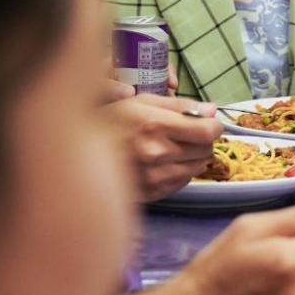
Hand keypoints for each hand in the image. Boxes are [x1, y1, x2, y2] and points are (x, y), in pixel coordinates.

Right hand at [106, 93, 222, 201]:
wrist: (82, 154)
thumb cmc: (113, 122)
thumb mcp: (142, 102)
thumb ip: (181, 105)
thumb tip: (212, 110)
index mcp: (155, 126)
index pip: (207, 132)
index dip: (213, 126)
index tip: (208, 123)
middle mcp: (157, 153)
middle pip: (205, 149)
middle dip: (203, 140)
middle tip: (188, 134)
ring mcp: (155, 176)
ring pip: (198, 167)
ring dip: (193, 156)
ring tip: (174, 147)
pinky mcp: (153, 191)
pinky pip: (184, 181)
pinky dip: (180, 171)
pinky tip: (164, 162)